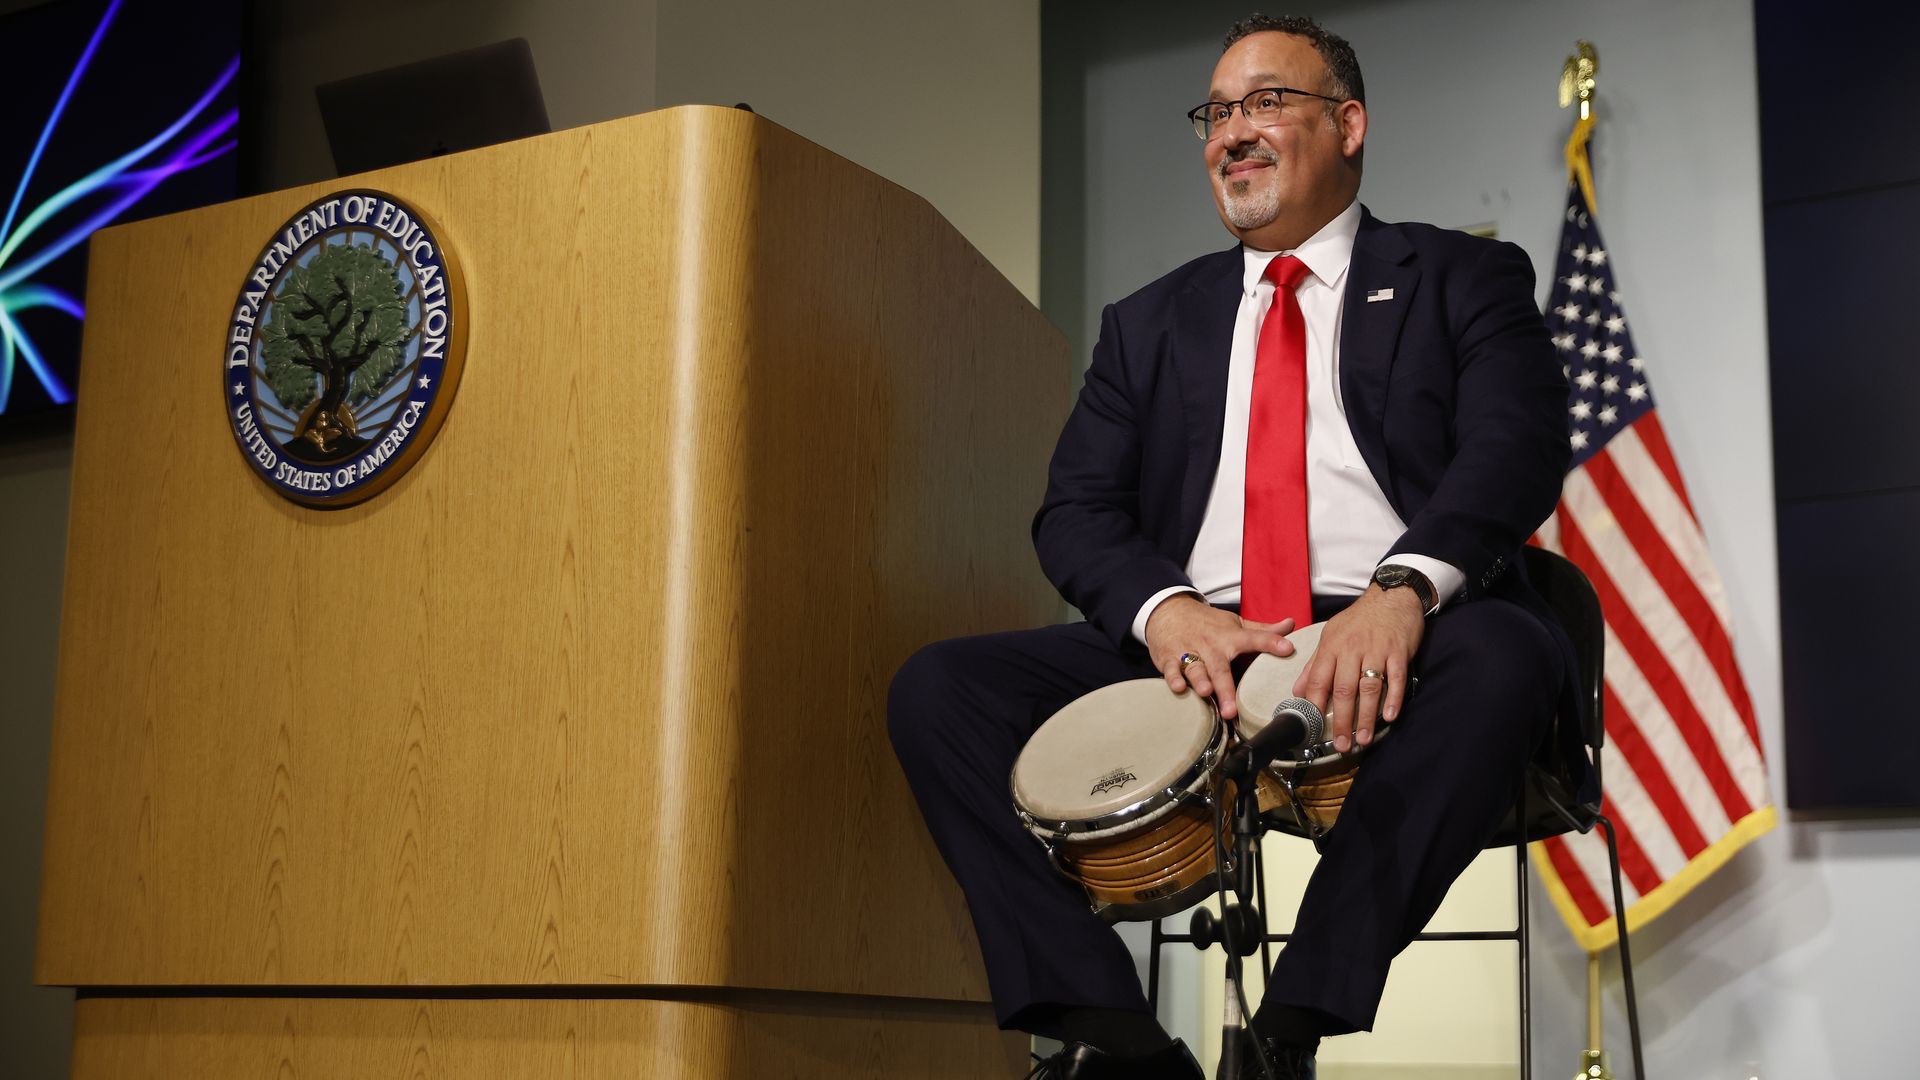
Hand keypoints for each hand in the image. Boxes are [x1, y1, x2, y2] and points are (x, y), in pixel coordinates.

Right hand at [1144, 594, 1294, 720]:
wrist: (1169, 612)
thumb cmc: (1207, 624)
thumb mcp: (1235, 624)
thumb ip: (1262, 630)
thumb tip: (1291, 625)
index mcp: (1230, 637)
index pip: (1254, 639)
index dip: (1271, 642)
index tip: (1288, 649)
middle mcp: (1211, 645)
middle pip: (1220, 667)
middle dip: (1226, 687)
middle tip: (1233, 709)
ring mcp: (1189, 651)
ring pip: (1195, 669)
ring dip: (1200, 680)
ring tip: (1206, 693)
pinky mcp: (1169, 658)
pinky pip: (1171, 669)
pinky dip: (1173, 678)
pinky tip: (1178, 688)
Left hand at [1292, 585, 1424, 752]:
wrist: (1392, 595)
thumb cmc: (1360, 618)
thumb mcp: (1332, 635)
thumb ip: (1315, 663)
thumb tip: (1298, 689)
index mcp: (1332, 646)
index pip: (1318, 679)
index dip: (1313, 705)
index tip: (1311, 727)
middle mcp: (1352, 649)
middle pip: (1343, 689)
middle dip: (1340, 720)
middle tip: (1340, 744)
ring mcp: (1376, 650)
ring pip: (1368, 688)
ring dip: (1366, 717)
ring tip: (1363, 739)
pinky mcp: (1398, 652)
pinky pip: (1396, 678)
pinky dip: (1393, 699)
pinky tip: (1389, 716)